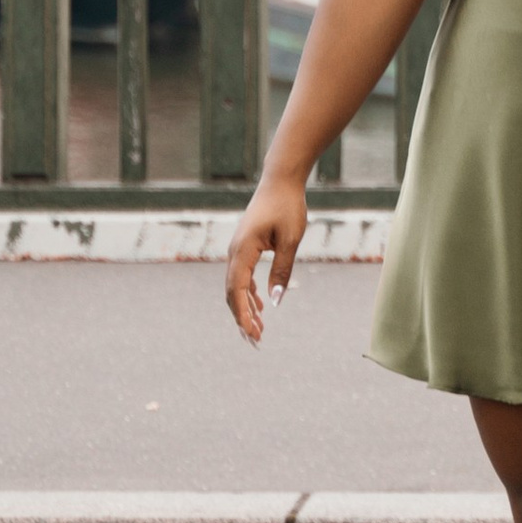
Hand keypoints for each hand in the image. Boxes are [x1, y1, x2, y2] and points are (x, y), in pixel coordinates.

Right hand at [227, 173, 307, 343]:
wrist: (280, 181)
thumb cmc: (287, 207)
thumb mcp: (290, 240)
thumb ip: (282, 270)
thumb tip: (275, 301)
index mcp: (242, 249)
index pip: (236, 289)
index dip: (243, 314)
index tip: (253, 334)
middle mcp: (234, 251)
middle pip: (231, 292)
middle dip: (241, 318)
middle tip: (256, 341)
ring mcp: (237, 249)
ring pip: (235, 286)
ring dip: (245, 308)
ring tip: (258, 330)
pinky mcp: (245, 247)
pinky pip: (241, 276)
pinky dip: (248, 294)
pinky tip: (259, 306)